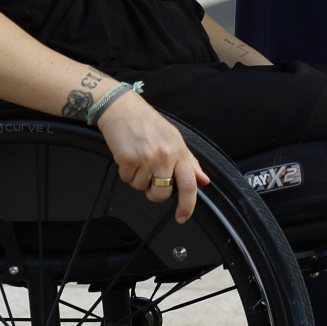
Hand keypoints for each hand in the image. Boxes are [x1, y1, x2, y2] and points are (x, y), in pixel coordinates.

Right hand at [98, 95, 207, 221]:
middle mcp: (165, 155)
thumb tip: (203, 180)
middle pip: (163, 193)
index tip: (182, 217)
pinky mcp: (128, 159)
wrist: (123, 108)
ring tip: (138, 158)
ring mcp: (147, 157)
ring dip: (137, 178)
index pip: (189, 184)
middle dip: (154, 192)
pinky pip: (127, 179)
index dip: (187, 205)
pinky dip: (125, 172)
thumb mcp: (174, 139)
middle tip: (150, 177)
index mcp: (179, 151)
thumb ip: (190, 162)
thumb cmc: (148, 123)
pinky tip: (128, 156)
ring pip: (141, 188)